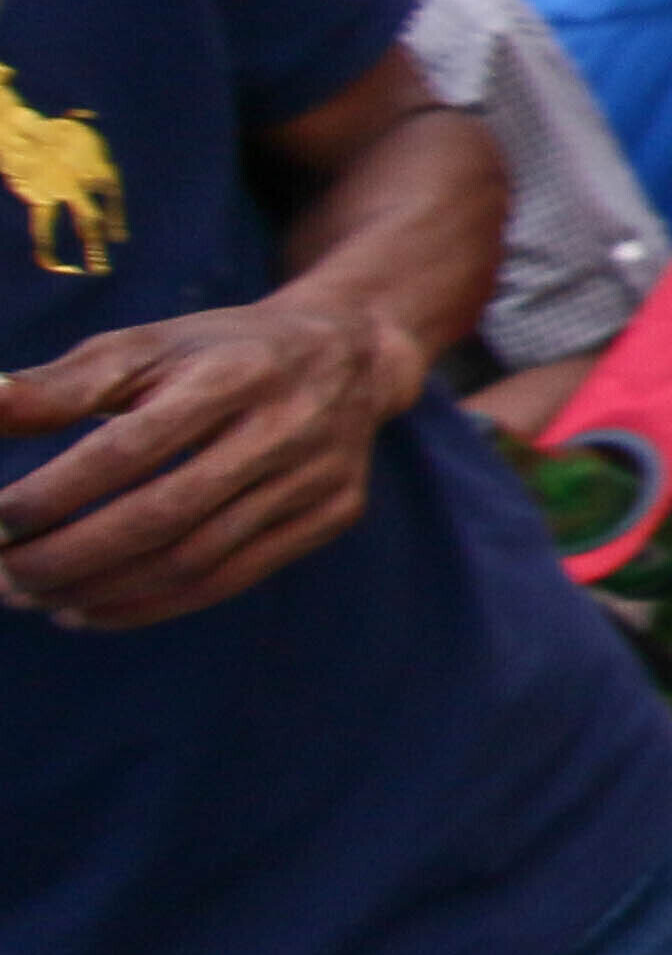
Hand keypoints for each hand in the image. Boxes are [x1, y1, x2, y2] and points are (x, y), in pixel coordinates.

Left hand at [0, 290, 418, 628]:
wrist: (353, 357)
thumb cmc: (221, 351)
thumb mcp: (146, 345)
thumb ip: (60, 385)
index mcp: (231, 373)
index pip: (130, 449)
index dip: (55, 493)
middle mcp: (283, 428)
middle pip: (161, 517)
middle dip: (66, 557)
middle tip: (0, 576)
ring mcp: (313, 480)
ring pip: (191, 561)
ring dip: (98, 589)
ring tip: (32, 595)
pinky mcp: (327, 517)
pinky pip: (227, 581)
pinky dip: (147, 607)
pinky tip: (88, 608)